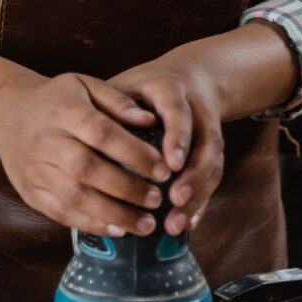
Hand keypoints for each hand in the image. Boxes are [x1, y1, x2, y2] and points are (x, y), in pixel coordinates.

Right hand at [0, 72, 172, 235]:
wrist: (6, 113)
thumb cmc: (57, 99)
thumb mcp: (85, 85)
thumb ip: (118, 102)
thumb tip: (151, 122)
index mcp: (65, 110)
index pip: (102, 132)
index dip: (133, 153)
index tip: (162, 168)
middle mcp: (47, 141)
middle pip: (88, 169)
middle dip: (127, 188)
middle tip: (157, 200)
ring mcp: (36, 169)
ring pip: (75, 197)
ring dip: (114, 214)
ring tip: (146, 224)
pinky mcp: (30, 192)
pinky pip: (61, 213)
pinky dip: (90, 224)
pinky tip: (117, 229)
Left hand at [107, 51, 224, 236]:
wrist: (190, 77)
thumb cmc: (146, 85)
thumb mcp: (127, 84)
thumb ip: (111, 105)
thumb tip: (88, 134)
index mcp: (171, 89)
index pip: (179, 111)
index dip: (178, 136)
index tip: (172, 164)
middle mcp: (197, 110)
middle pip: (205, 144)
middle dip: (193, 176)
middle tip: (175, 200)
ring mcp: (209, 131)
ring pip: (212, 164)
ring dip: (197, 195)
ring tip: (175, 223)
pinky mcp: (212, 150)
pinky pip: (213, 178)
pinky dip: (201, 202)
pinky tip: (187, 224)